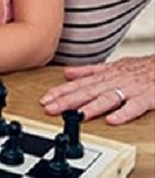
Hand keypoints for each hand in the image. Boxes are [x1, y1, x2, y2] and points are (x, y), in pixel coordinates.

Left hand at [40, 55, 154, 124]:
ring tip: (76, 115)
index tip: (44, 99)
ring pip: (107, 98)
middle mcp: (114, 81)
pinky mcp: (147, 97)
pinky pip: (135, 106)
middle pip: (87, 91)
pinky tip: (112, 120)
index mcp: (105, 76)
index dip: (60, 92)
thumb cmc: (141, 68)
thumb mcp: (113, 66)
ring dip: (90, 107)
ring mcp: (130, 89)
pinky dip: (123, 113)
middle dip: (67, 100)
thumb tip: (67, 73)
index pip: (78, 85)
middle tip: (49, 108)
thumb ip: (89, 71)